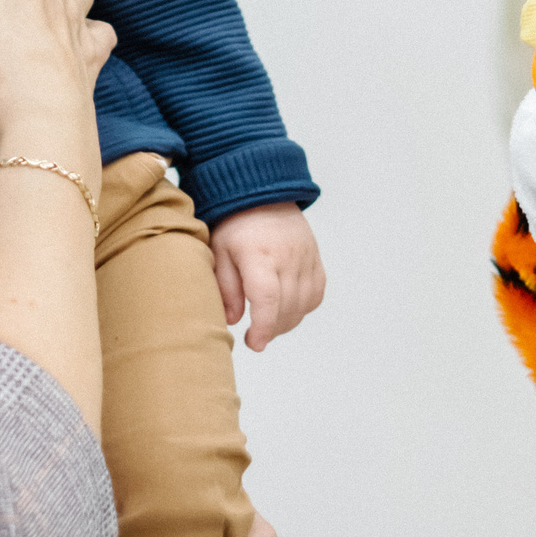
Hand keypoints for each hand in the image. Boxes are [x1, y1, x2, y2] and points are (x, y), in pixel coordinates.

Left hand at [209, 204, 324, 351]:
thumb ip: (225, 287)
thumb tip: (233, 320)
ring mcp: (306, 257)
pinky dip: (303, 308)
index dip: (263, 327)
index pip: (268, 298)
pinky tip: (286, 309)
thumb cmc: (235, 225)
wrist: (263, 193)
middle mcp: (287, 256)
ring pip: (304, 305)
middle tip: (254, 336)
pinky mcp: (316, 259)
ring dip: (286, 322)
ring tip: (268, 323)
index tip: (253, 343)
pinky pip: (316, 294)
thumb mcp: (219, 252)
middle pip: (287, 307)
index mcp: (259, 254)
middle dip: (270, 330)